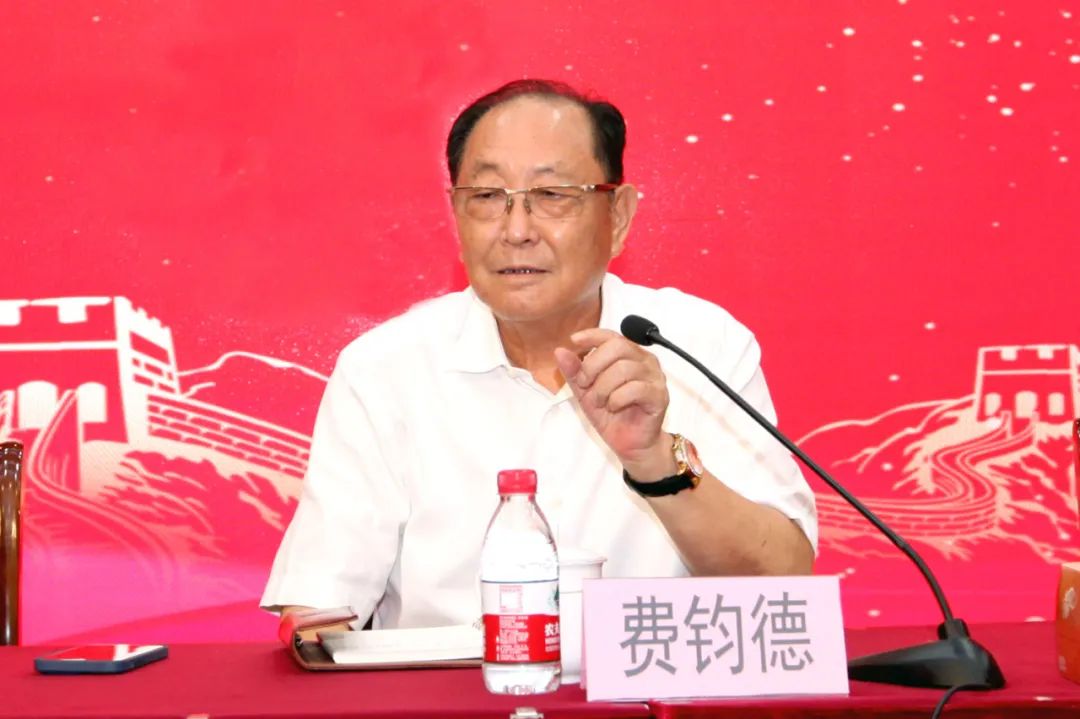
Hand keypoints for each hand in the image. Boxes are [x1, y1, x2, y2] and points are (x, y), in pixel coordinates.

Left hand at [553, 328, 675, 478]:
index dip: (592, 335)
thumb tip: (560, 352)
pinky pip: (635, 388)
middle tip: (585, 384)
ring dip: (603, 387)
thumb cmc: (612, 415)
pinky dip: (617, 398)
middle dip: (593, 366)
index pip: (612, 335)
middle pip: (618, 347)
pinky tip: (614, 407)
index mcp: (629, 355)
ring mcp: (655, 377)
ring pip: (624, 368)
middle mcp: (645, 361)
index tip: (574, 340)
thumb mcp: (585, 392)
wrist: (630, 444)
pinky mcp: (659, 395)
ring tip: (600, 401)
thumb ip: (574, 372)